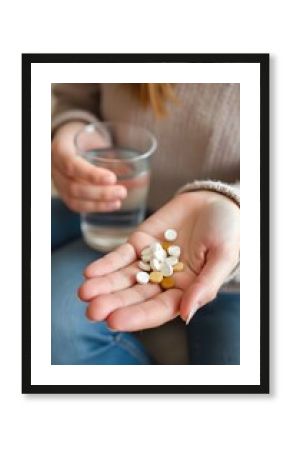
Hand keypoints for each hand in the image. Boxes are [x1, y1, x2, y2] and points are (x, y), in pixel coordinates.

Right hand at [52, 121, 126, 211]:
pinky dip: (95, 207)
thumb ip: (110, 151)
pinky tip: (111, 205)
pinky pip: (76, 205)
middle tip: (122, 192)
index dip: (91, 174)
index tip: (112, 178)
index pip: (72, 164)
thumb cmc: (86, 136)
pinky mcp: (64, 192)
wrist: (71, 139)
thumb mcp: (95, 136)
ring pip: (74, 199)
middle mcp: (55, 167)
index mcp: (60, 148)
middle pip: (74, 186)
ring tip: (119, 201)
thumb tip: (139, 170)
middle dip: (100, 193)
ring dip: (99, 203)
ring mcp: (57, 182)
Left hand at [78, 191, 239, 330]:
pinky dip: (106, 264)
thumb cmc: (228, 231)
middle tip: (93, 311)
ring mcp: (150, 262)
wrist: (215, 201)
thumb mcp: (223, 256)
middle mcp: (164, 281)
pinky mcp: (139, 243)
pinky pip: (120, 256)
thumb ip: (206, 285)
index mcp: (186, 291)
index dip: (138, 316)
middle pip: (136, 296)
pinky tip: (90, 272)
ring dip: (104, 286)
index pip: (159, 309)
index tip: (115, 321)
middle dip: (114, 303)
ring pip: (124, 278)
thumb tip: (185, 315)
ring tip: (84, 292)